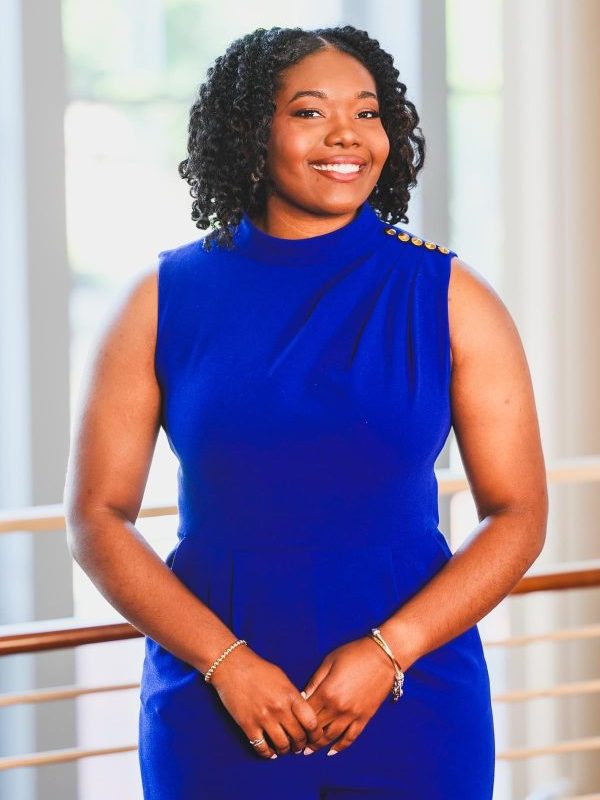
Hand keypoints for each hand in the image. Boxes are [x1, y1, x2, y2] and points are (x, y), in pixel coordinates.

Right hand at [209, 645, 323, 758]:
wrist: (232, 666)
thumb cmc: (258, 669)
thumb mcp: (282, 678)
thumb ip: (293, 696)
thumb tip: (302, 713)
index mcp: (290, 694)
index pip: (311, 722)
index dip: (315, 733)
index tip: (314, 736)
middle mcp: (279, 708)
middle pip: (298, 736)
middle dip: (301, 744)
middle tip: (299, 745)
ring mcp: (263, 718)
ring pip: (282, 745)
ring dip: (286, 750)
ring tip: (285, 749)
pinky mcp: (248, 725)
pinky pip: (261, 748)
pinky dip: (268, 753)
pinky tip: (270, 751)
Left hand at [300, 637, 395, 755]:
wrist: (383, 657)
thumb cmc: (354, 654)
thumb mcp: (329, 662)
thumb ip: (314, 681)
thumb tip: (301, 697)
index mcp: (326, 692)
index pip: (306, 713)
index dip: (296, 721)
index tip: (289, 726)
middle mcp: (338, 708)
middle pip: (316, 729)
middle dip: (304, 737)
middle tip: (295, 743)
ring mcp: (352, 715)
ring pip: (331, 737)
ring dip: (318, 746)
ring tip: (308, 751)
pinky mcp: (364, 718)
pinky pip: (351, 737)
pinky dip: (340, 747)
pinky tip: (331, 752)